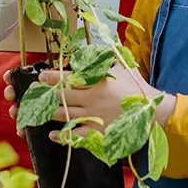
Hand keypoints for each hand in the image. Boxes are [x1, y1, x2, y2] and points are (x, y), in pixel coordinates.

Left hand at [4, 65, 163, 142]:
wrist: (154, 112)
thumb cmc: (137, 88)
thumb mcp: (122, 68)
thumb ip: (105, 60)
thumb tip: (92, 50)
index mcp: (97, 82)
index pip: (70, 78)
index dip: (53, 77)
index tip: (42, 76)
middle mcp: (92, 100)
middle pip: (62, 96)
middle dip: (46, 93)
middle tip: (33, 91)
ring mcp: (94, 118)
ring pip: (65, 115)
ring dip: (49, 112)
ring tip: (37, 110)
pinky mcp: (98, 133)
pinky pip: (76, 136)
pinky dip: (62, 136)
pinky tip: (52, 134)